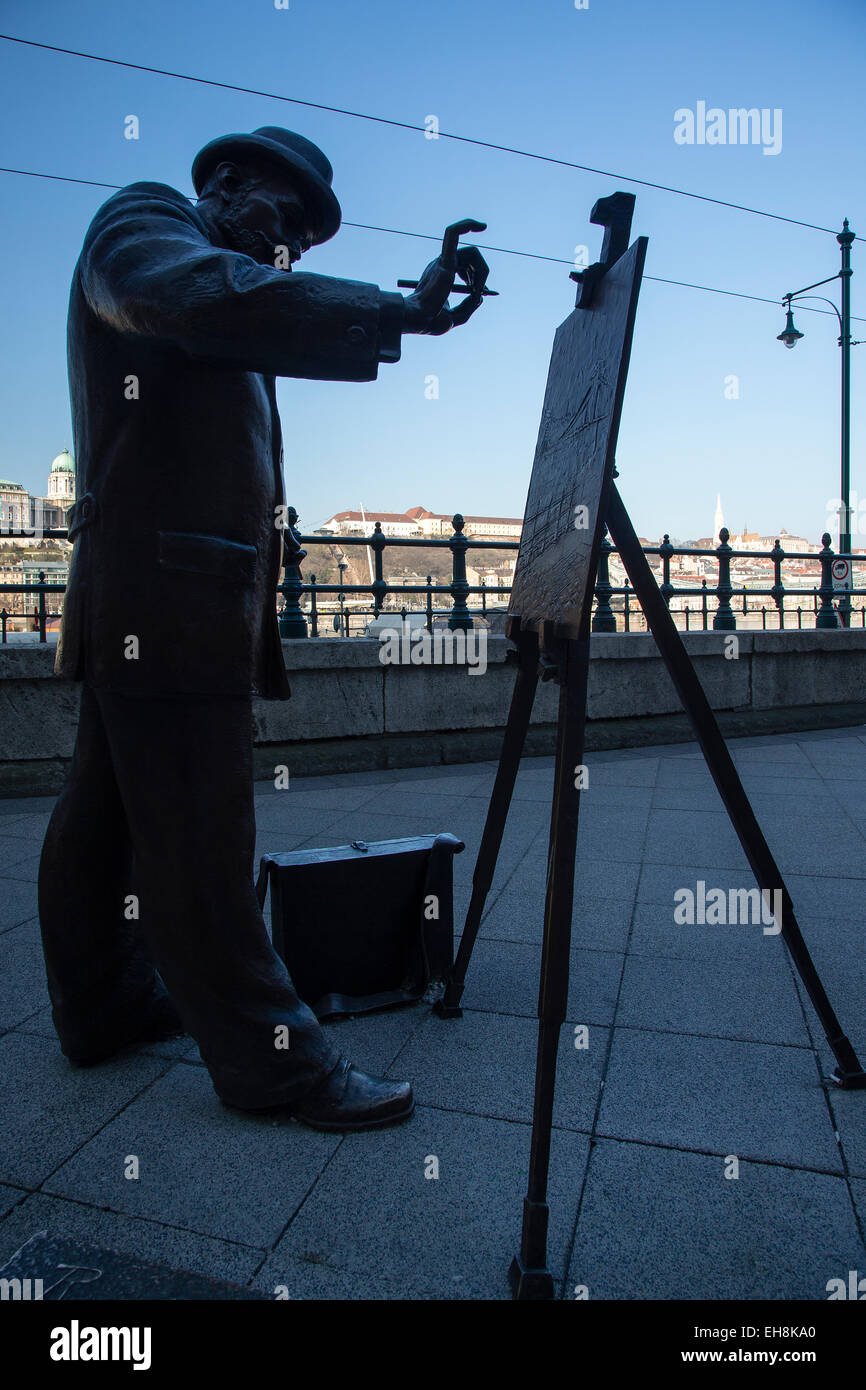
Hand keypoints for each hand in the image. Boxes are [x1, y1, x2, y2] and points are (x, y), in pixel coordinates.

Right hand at [403, 219, 489, 334]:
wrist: (419, 319)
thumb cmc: (431, 320)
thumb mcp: (456, 316)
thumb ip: (469, 307)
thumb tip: (481, 297)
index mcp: (442, 274)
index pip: (465, 266)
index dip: (479, 278)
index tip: (482, 292)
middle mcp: (441, 264)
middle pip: (471, 258)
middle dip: (483, 273)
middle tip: (481, 290)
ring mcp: (442, 260)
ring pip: (472, 252)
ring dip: (482, 270)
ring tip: (477, 287)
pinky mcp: (445, 259)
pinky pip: (453, 233)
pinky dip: (467, 226)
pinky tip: (480, 226)